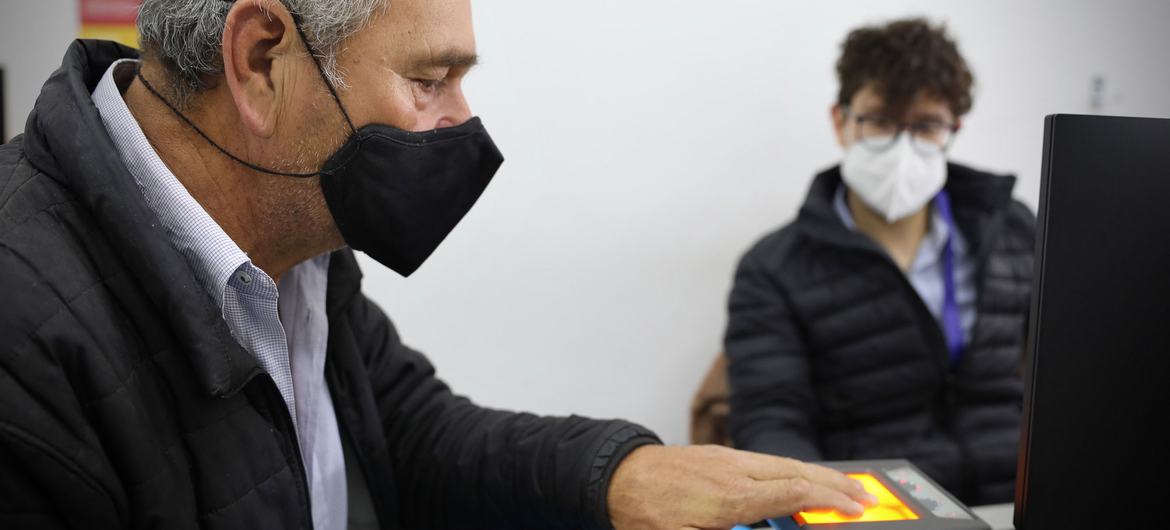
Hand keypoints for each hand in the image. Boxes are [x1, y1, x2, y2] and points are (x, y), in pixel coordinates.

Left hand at [607, 445, 875, 529]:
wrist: (614, 475)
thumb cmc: (642, 514)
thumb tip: (764, 527)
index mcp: (728, 498)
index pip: (790, 494)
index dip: (826, 501)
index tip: (853, 509)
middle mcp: (733, 472)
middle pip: (796, 473)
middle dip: (835, 485)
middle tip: (868, 496)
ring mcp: (727, 460)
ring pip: (783, 464)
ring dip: (819, 475)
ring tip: (848, 488)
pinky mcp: (721, 456)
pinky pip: (767, 462)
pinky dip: (794, 471)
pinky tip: (805, 480)